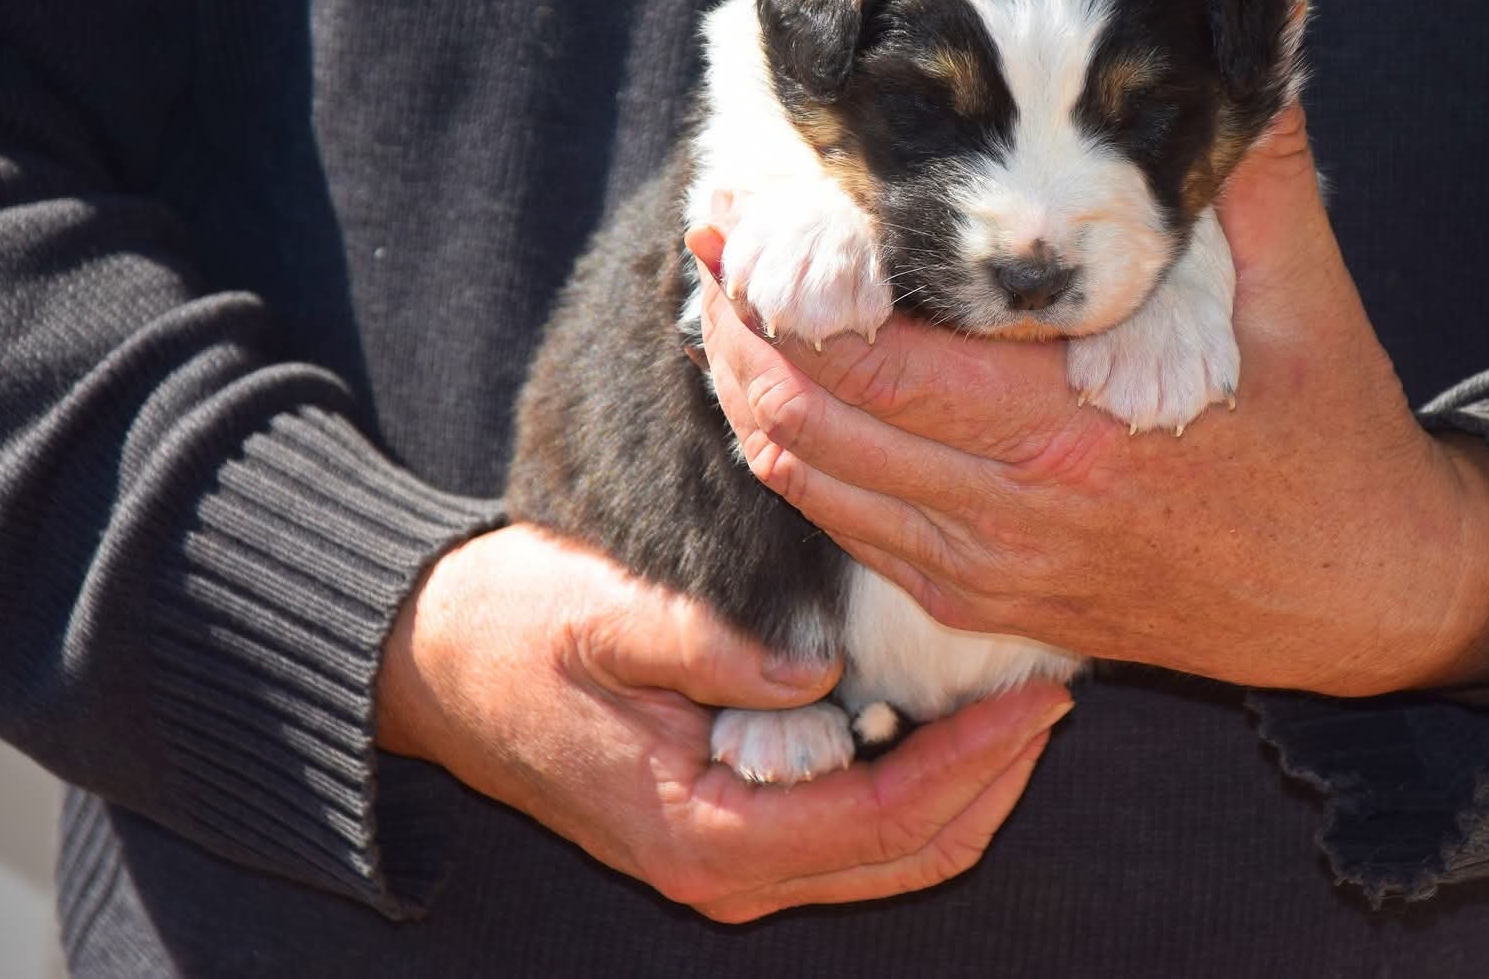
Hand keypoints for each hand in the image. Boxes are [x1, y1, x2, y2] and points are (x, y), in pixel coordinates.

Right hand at [376, 523, 1071, 921]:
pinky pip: (856, 831)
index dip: (974, 764)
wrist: (435, 668)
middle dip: (994, 781)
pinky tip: (948, 716)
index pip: (882, 822)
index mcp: (703, 830)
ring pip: (891, 855)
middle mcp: (727, 869)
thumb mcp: (608, 619)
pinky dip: (919, 784)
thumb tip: (821, 673)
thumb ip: (714, 647)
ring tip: (1019, 704)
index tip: (1037, 699)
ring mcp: (731, 860)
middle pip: (907, 856)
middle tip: (1053, 695)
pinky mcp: (735, 830)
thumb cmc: (516, 633)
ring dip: (966, 787)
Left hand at [691, 106, 1488, 697]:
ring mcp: (994, 570)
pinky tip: (788, 399)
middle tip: (716, 240)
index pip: (876, 355)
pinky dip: (801, 464)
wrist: (1366, 597)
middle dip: (746, 326)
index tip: (749, 204)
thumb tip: (1262, 35)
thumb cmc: (1334, 439)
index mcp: (1074, 431)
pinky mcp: (991, 606)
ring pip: (814, 483)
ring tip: (729, 307)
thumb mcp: (1306, 294)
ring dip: (754, 394)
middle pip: (813, 418)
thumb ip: (1255, 169)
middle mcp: (1014, 513)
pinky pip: (854, 538)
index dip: (790, 280)